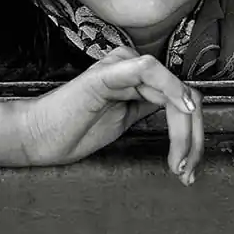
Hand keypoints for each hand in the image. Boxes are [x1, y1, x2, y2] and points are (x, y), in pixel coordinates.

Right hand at [16, 46, 202, 185]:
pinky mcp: (106, 74)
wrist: (40, 137)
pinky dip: (171, 88)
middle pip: (183, 93)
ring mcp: (118, 66)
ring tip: (178, 161)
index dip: (193, 129)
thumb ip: (151, 108)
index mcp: (134, 74)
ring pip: (173, 89)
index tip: (191, 161)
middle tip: (189, 168)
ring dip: (184, 131)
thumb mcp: (125, 120)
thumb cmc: (75, 130)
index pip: (180, 94)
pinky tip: (180, 112)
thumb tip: (187, 114)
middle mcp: (129, 65)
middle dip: (194, 135)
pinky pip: (147, 69)